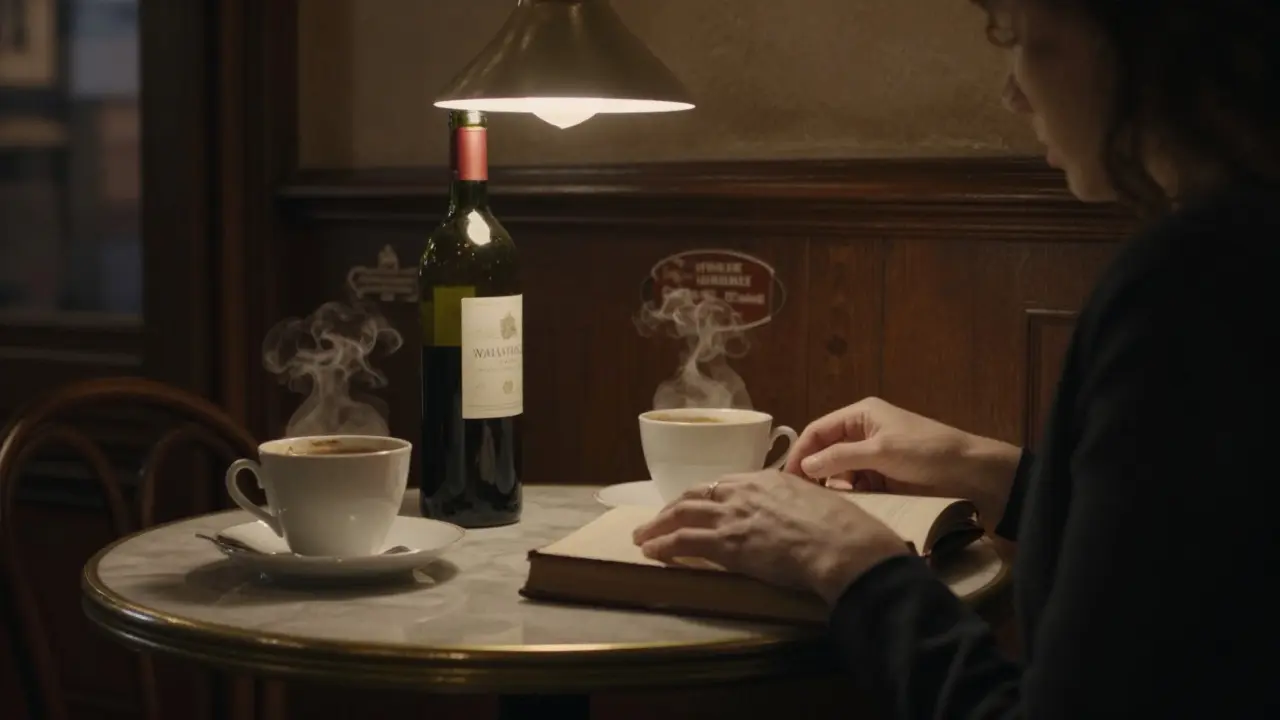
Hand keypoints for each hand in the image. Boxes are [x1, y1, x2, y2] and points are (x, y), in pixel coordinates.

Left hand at [632, 471, 911, 604]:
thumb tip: (797, 510)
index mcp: (766, 479)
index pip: (723, 485)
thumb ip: (796, 501)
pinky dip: (663, 546)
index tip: (693, 506)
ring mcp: (732, 516)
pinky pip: (683, 541)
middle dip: (671, 508)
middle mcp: (743, 492)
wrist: (841, 544)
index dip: (703, 497)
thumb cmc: (841, 527)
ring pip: (681, 514)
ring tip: (643, 536)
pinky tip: (651, 552)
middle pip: (695, 495)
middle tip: (657, 520)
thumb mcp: (816, 500)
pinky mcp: (726, 543)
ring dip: (657, 526)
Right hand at [783, 397, 1021, 533]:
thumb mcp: (882, 451)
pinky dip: (849, 498)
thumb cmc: (927, 453)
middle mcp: (863, 434)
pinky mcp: (884, 480)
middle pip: (825, 452)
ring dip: (832, 488)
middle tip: (800, 499)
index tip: (787, 479)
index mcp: (861, 415)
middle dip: (814, 473)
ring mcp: (873, 458)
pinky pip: (857, 488)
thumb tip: (803, 467)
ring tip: (823, 507)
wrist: (973, 475)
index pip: (818, 430)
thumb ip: (840, 458)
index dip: (800, 452)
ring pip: (839, 474)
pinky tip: (845, 511)